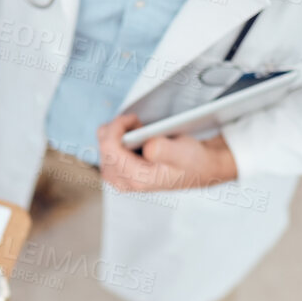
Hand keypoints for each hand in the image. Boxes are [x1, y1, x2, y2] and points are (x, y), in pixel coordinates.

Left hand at [96, 114, 238, 192]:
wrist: (199, 169)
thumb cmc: (192, 161)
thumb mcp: (183, 153)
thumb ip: (165, 150)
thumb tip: (147, 147)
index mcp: (137, 178)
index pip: (109, 148)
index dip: (116, 127)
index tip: (133, 118)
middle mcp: (125, 182)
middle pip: (102, 148)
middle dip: (117, 130)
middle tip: (140, 126)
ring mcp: (122, 179)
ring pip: (103, 149)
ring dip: (117, 134)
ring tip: (139, 132)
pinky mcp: (122, 172)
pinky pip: (108, 152)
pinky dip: (118, 139)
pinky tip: (135, 138)